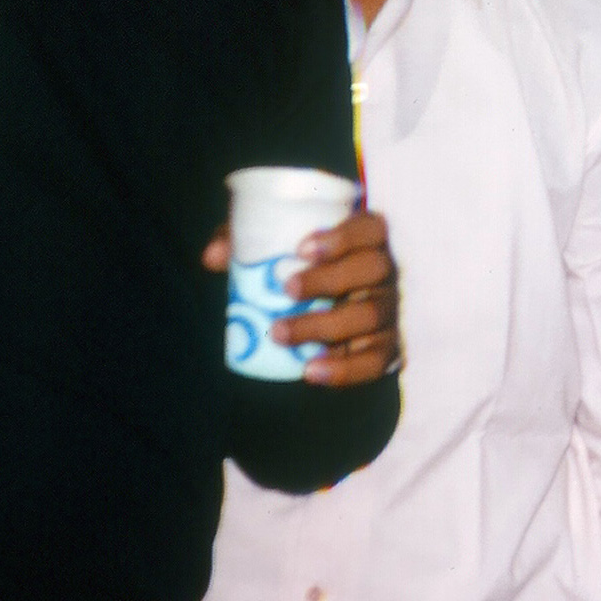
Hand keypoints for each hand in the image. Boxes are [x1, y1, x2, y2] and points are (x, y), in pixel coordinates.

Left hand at [203, 206, 402, 382]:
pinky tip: (310, 372)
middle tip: (286, 288)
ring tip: (279, 332)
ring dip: (324, 325)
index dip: (343, 236)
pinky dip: (344, 369)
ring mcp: (387, 310)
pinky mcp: (385, 348)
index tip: (302, 248)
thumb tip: (213, 257)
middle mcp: (384, 272)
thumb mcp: (273, 247)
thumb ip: (243, 243)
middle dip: (329, 278)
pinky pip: (374, 362)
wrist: (329, 310)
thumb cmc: (302, 268)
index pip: (370, 228)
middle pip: (373, 268)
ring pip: (370, 315)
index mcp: (365, 240)